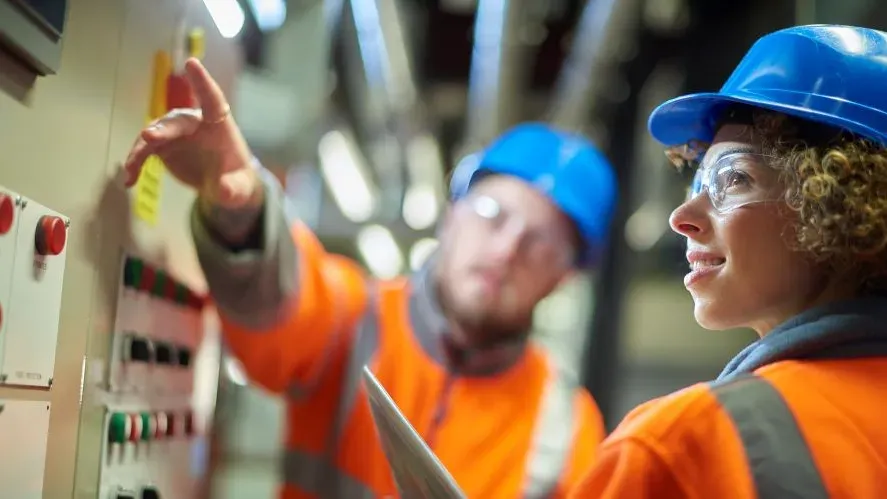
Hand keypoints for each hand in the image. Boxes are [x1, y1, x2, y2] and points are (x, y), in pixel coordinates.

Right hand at [122, 58, 259, 208]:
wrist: (223, 184)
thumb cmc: (235, 180)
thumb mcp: (238, 189)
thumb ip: (232, 189)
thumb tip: (225, 192)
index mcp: (219, 125)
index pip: (212, 100)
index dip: (202, 82)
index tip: (191, 63)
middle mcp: (195, 123)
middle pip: (177, 121)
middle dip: (163, 129)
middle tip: (148, 137)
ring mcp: (175, 133)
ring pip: (155, 133)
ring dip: (142, 147)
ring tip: (132, 166)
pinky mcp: (162, 146)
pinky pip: (145, 150)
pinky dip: (136, 162)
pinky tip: (129, 179)